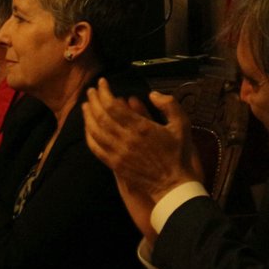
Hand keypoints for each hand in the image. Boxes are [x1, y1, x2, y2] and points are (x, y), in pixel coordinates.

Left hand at [83, 82, 198, 203]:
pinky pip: (95, 148)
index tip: (102, 82)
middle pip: (101, 116)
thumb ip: (170, 105)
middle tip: (91, 90)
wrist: (173, 185)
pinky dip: (88, 135)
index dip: (104, 92)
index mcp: (141, 128)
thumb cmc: (178, 154)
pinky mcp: (114, 164)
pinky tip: (87, 127)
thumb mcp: (182, 125)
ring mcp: (118, 153)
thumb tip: (152, 94)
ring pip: (95, 131)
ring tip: (85, 105)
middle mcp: (126, 140)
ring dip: (87, 116)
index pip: (113, 106)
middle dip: (93, 100)